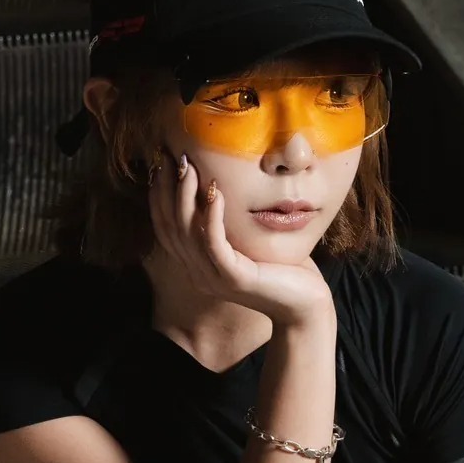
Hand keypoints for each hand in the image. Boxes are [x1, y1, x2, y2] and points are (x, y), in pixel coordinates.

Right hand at [147, 151, 333, 330]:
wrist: (304, 306)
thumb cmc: (281, 269)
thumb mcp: (248, 240)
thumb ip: (230, 220)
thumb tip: (220, 181)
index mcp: (198, 265)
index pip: (166, 227)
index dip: (159, 195)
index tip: (161, 162)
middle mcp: (199, 273)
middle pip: (170, 227)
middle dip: (166, 189)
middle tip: (169, 156)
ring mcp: (214, 278)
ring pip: (187, 233)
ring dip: (185, 196)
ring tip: (188, 166)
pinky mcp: (234, 279)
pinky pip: (214, 243)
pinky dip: (212, 216)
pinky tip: (215, 191)